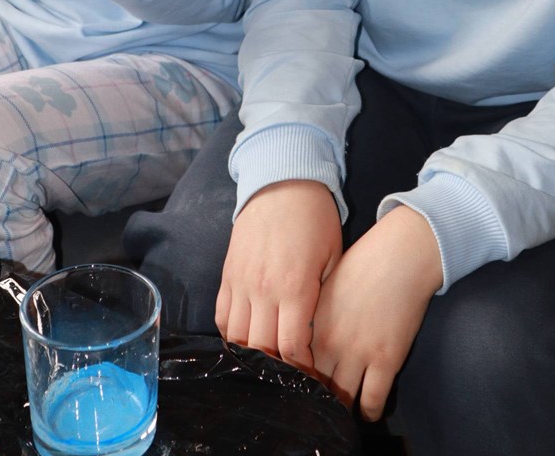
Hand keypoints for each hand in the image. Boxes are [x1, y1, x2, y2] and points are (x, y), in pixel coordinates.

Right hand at [216, 180, 342, 373]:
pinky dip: (231, 333)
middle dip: (277, 367)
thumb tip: (318, 335)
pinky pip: (222, 316)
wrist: (283, 181)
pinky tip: (246, 338)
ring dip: (252, 354)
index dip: (300, 369)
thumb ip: (324, 298)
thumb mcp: (333, 257)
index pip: (290, 348)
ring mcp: (241, 281)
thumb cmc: (316, 219)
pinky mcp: (228, 273)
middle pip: (261, 349)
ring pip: (237, 337)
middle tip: (289, 373)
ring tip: (267, 360)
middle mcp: (263, 289)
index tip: (309, 374)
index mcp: (295, 287)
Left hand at [310, 206, 442, 420]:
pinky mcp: (385, 360)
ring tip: (340, 413)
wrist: (400, 254)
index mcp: (310, 320)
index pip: (293, 364)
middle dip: (313, 398)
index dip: (295, 378)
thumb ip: (310, 315)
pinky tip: (367, 411)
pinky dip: (368, 411)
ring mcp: (358, 352)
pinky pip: (371, 400)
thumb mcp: (325, 285)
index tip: (297, 387)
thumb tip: (300, 335)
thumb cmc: (364, 262)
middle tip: (317, 405)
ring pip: (340, 399)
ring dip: (339, 408)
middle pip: (312, 386)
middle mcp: (329, 340)